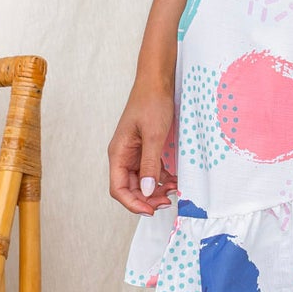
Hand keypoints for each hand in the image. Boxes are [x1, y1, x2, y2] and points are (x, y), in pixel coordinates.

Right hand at [108, 77, 178, 215]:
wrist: (157, 81)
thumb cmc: (151, 103)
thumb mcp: (154, 136)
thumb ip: (150, 165)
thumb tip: (148, 191)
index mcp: (118, 153)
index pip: (118, 189)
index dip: (133, 203)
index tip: (151, 210)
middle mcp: (123, 156)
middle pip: (130, 188)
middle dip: (148, 199)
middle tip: (168, 201)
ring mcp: (134, 153)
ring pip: (141, 182)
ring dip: (156, 190)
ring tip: (174, 191)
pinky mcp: (145, 149)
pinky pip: (150, 171)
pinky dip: (162, 179)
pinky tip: (174, 180)